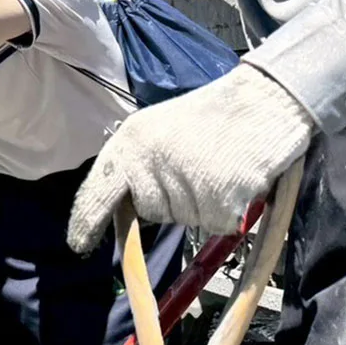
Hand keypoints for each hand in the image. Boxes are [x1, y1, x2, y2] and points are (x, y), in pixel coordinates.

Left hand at [67, 65, 313, 253]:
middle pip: (149, 211)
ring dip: (201, 204)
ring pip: (185, 219)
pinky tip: (235, 180)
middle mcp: (150, 160)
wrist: (265, 100)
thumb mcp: (160, 131)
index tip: (80, 244)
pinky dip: (228, 211)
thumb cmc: (214, 118)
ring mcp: (183, 180)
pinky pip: (215, 223)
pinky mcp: (216, 196)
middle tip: (196, 169)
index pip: (99, 191)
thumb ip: (138, 167)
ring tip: (218, 167)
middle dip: (169, 202)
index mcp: (131, 141)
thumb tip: (124, 211)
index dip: (88, 221)